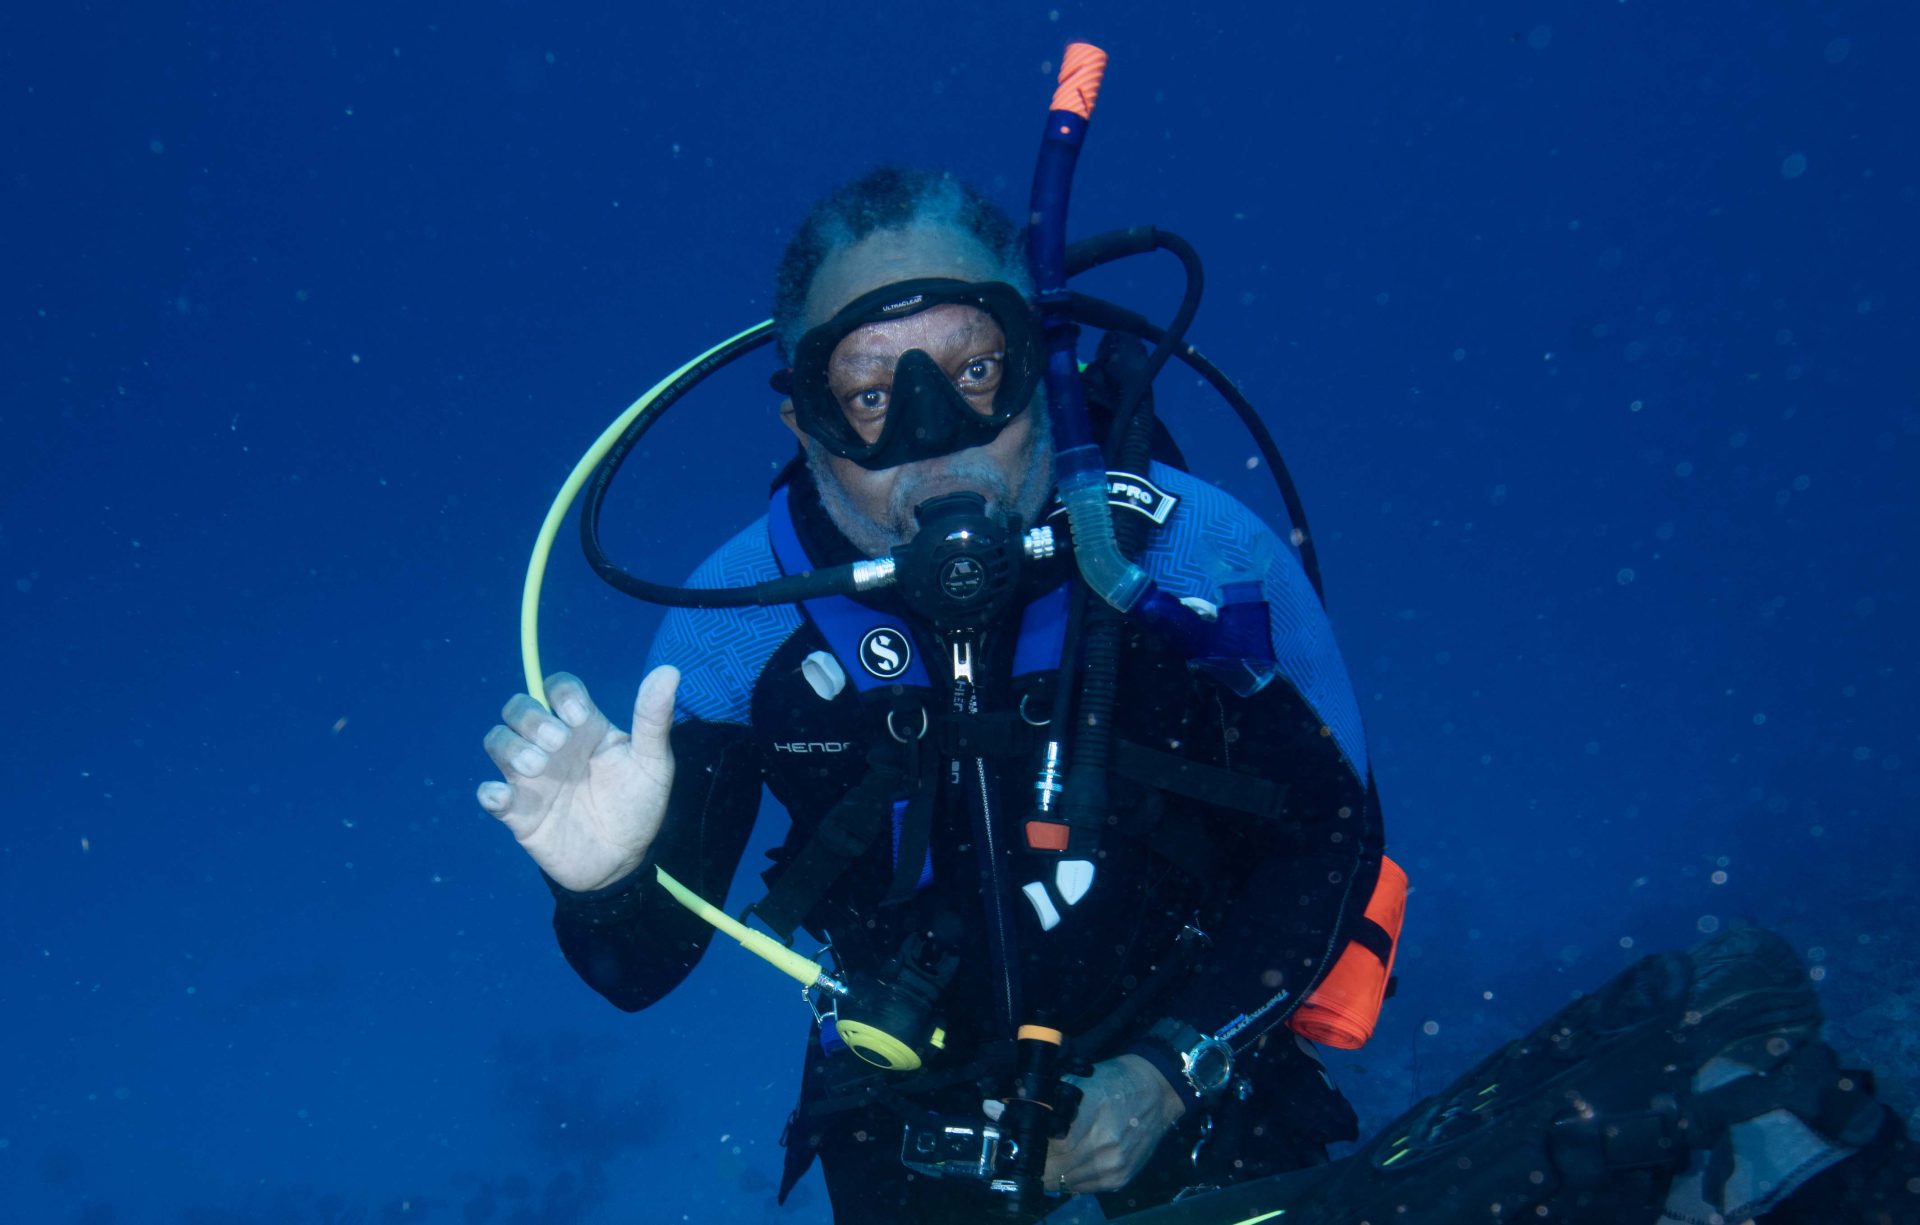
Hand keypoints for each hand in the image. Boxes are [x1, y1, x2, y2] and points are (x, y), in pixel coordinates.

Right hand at [477, 667, 678, 892]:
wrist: (624, 860)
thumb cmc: (637, 804)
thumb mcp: (653, 763)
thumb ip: (654, 720)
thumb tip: (669, 672)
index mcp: (583, 727)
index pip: (558, 687)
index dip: (561, 693)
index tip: (578, 716)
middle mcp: (551, 745)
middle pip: (518, 707)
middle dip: (530, 717)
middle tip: (558, 743)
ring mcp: (531, 777)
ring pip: (497, 741)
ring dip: (510, 747)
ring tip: (538, 767)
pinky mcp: (517, 812)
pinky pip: (488, 794)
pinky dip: (490, 793)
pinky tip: (507, 798)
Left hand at [984, 1053, 1186, 1195]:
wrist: (1157, 1092)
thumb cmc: (1113, 1081)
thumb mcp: (1073, 1080)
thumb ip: (1034, 1099)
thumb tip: (991, 1108)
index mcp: (1090, 1116)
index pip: (1043, 1146)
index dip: (1024, 1148)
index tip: (1014, 1144)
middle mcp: (1103, 1146)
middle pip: (1050, 1171)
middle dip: (1034, 1163)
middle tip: (1028, 1150)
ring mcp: (1114, 1166)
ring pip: (1063, 1183)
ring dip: (1051, 1171)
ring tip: (1052, 1152)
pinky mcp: (1120, 1179)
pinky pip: (1081, 1188)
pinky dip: (1071, 1176)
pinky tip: (1074, 1158)